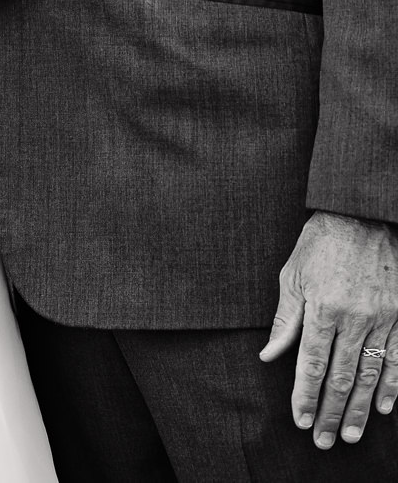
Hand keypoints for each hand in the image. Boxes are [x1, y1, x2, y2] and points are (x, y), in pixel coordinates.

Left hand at [260, 211, 397, 447]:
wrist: (361, 214)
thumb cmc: (322, 242)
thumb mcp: (293, 273)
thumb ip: (285, 318)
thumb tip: (269, 354)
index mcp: (323, 307)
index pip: (311, 364)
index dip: (305, 395)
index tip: (300, 419)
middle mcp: (354, 318)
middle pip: (341, 377)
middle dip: (330, 412)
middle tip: (323, 440)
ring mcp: (382, 319)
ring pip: (370, 375)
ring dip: (361, 410)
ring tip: (351, 434)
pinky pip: (397, 359)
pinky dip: (391, 387)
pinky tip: (385, 408)